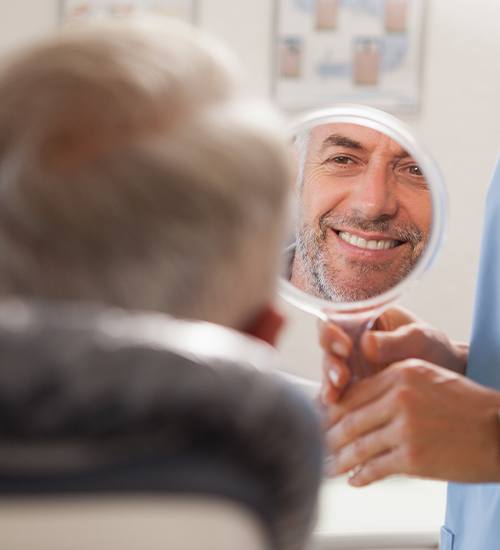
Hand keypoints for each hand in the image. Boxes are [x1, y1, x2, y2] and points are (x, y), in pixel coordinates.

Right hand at [319, 307, 467, 404]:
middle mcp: (351, 339)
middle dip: (330, 361)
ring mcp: (350, 363)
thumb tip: (366, 344)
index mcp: (364, 317)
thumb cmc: (433, 349)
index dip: (332, 331)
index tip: (345, 347)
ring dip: (329, 382)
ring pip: (328, 369)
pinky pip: (337, 390)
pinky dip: (334, 399)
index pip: (336, 318)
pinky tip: (335, 406)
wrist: (446, 378)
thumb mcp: (420, 339)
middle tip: (341, 377)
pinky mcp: (353, 386)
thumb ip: (394, 341)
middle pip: (326, 345)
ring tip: (336, 395)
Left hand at [325, 359, 499, 484]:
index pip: (353, 393)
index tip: (320, 419)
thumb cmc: (465, 405)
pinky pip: (376, 467)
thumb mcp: (427, 379)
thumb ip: (391, 386)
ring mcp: (405, 428)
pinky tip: (354, 479)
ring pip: (358, 445)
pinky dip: (361, 475)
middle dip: (328, 435)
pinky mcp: (414, 457)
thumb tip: (357, 404)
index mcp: (400, 374)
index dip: (331, 410)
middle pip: (349, 419)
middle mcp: (399, 397)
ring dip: (339, 459)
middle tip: (316, 444)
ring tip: (327, 467)